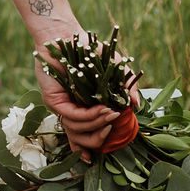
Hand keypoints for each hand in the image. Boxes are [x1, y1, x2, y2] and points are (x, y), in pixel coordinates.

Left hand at [35, 39, 141, 161]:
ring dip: (98, 124)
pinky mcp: (53, 100)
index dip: (91, 149)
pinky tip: (103, 109)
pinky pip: (72, 116)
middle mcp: (70, 110)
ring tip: (112, 114)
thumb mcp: (114, 70)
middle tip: (115, 126)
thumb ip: (126, 87)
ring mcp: (61, 106)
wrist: (66, 35)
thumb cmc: (90, 51)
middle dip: (100, 139)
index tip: (104, 154)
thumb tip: (136, 106)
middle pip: (81, 139)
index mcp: (83, 108)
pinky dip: (90, 115)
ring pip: (77, 129)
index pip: (84, 135)